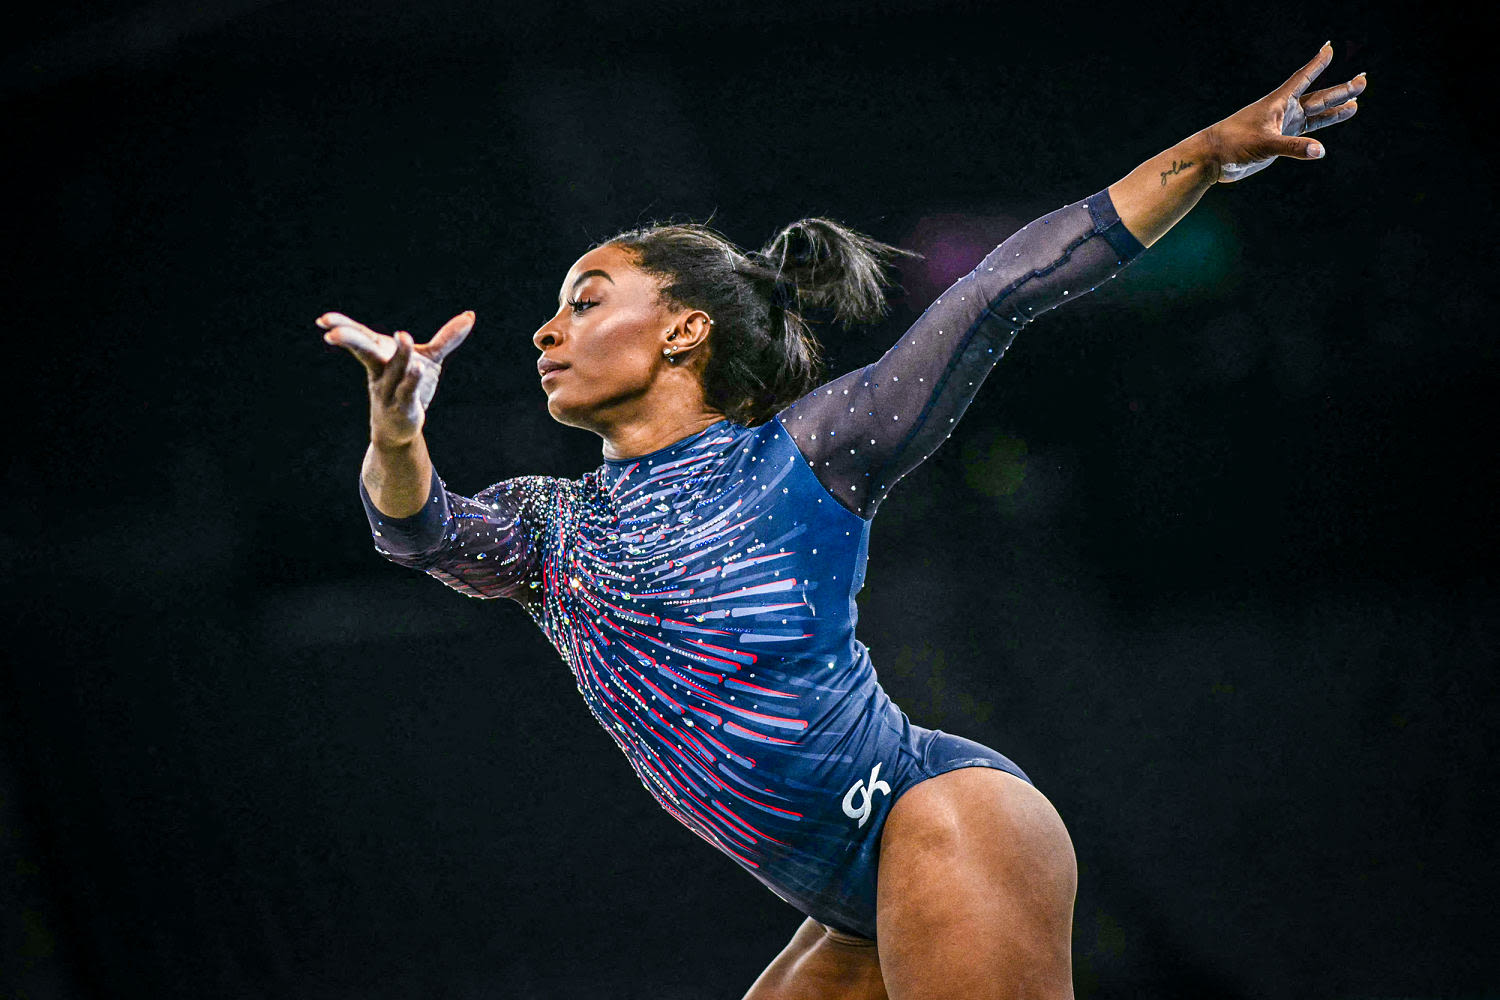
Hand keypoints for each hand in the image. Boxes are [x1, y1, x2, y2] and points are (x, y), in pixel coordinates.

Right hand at [319, 310, 474, 446]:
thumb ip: (446, 338)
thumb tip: (470, 316)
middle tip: (333, 332)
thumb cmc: (408, 388)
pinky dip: (412, 379)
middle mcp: (379, 373)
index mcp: (378, 357)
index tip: (322, 320)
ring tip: (403, 334)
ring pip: (392, 370)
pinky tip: (417, 368)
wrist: (400, 429)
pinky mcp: (402, 407)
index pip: (358, 339)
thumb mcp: (430, 358)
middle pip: (364, 353)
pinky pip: (406, 391)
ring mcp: (388, 391)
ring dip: (399, 354)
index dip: (340, 327)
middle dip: (350, 340)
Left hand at [1206, 41, 1365, 183]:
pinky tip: (1328, 138)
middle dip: (1340, 90)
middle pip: (1318, 97)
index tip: (1329, 47)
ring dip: (1334, 111)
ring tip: (1356, 103)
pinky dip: (1318, 134)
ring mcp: (1282, 127)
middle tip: (1363, 80)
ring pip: (1315, 116)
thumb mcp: (1265, 144)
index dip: (1316, 63)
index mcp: (1277, 102)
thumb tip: (1319, 151)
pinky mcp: (1279, 142)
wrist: (1213, 159)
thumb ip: (1292, 147)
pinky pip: (1305, 135)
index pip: (1302, 78)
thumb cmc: (1233, 144)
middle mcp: (1283, 112)